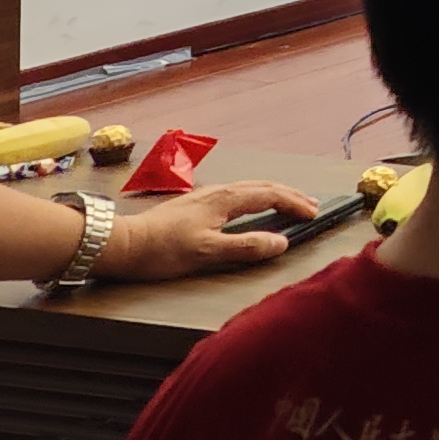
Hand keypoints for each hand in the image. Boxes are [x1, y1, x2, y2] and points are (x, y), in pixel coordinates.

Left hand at [94, 180, 317, 280]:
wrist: (123, 244)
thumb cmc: (163, 250)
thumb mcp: (207, 252)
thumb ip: (246, 246)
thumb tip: (282, 242)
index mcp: (225, 199)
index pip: (270, 196)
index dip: (294, 203)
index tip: (314, 213)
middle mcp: (219, 191)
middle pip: (263, 186)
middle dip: (289, 195)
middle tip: (311, 205)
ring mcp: (206, 195)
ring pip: (249, 188)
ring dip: (274, 194)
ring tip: (289, 203)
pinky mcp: (196, 203)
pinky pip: (238, 193)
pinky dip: (257, 197)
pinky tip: (252, 206)